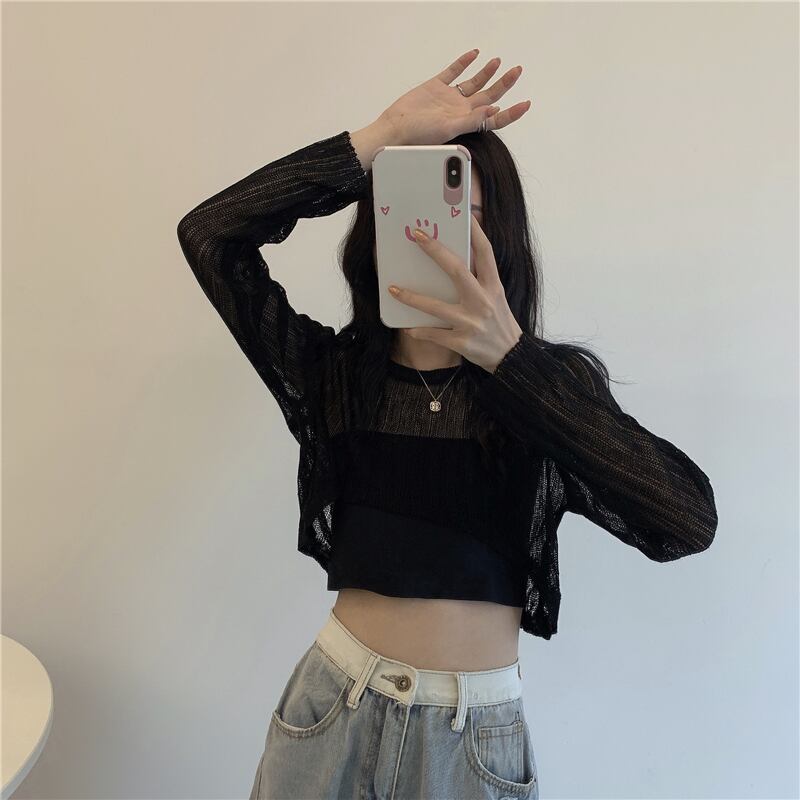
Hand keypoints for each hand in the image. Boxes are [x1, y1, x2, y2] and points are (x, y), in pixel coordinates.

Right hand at [375, 49, 531, 145]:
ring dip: (487, 73)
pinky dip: (463, 63)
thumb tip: (494, 111)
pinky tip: (473, 54)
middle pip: (488, 95)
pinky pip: (453, 72)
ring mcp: (448, 98)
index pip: (495, 118)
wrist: (394, 128)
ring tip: (499, 61)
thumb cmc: (418, 136)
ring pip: (473, 83)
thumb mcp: (448, 129)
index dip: (512, 113)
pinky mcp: (435, 87)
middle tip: (517, 71)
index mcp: (466, 122)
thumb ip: (471, 120)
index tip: (526, 104)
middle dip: (505, 84)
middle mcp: (460, 110)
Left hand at [387, 214, 523, 373]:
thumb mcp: (497, 297)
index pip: (485, 253)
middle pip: (457, 270)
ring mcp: (471, 323)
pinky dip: (419, 331)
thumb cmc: (500, 323)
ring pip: (436, 307)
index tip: (465, 214)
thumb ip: (480, 280)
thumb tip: (457, 259)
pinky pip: (434, 335)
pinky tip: (407, 327)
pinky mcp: (462, 342)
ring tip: (393, 289)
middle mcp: (483, 301)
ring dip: (412, 297)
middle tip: (416, 235)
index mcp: (493, 287)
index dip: (476, 232)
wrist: (511, 357)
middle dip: (435, 251)